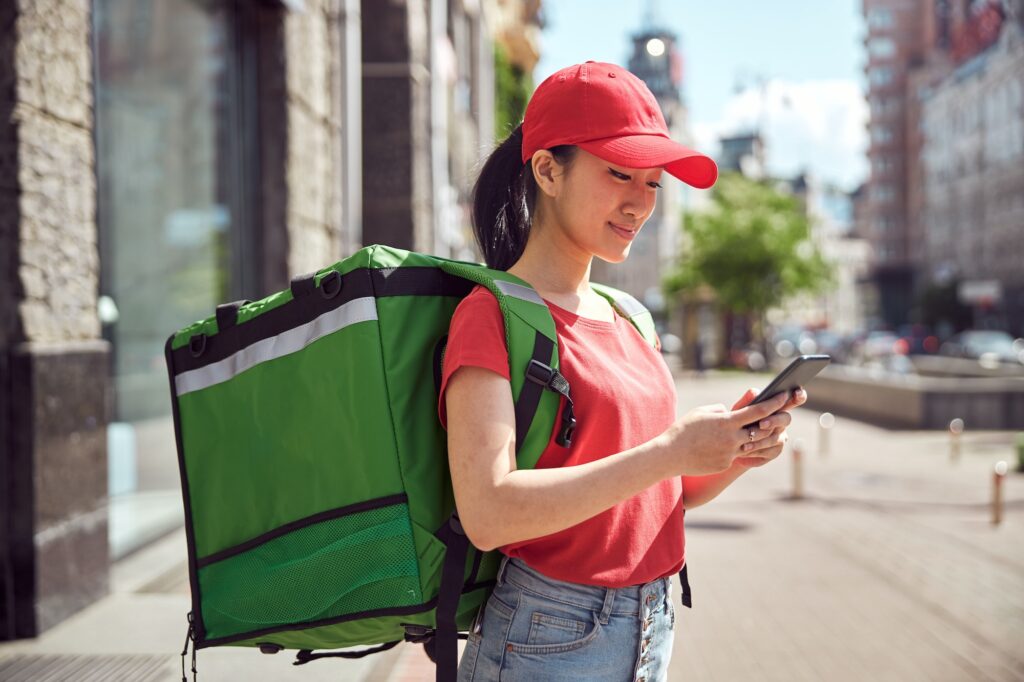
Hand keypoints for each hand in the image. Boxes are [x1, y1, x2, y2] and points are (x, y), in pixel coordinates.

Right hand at [662, 390, 792, 475]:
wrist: (670, 455)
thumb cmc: (683, 430)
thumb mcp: (701, 412)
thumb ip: (720, 410)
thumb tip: (731, 412)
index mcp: (727, 422)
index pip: (758, 411)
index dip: (774, 403)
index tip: (784, 396)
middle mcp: (732, 438)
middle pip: (763, 430)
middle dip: (774, 422)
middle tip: (780, 415)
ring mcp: (730, 453)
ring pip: (754, 445)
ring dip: (761, 437)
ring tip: (762, 430)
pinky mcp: (725, 464)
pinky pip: (737, 454)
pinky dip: (738, 448)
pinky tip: (733, 445)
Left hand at [731, 386, 807, 467]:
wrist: (727, 447)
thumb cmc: (735, 424)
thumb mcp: (737, 411)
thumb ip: (746, 402)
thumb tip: (754, 392)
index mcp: (775, 407)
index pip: (792, 400)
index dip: (799, 396)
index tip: (797, 392)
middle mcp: (780, 421)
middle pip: (786, 418)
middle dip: (774, 421)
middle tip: (761, 424)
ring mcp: (780, 437)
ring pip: (777, 437)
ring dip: (760, 439)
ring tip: (745, 441)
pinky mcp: (774, 451)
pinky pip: (771, 451)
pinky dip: (757, 450)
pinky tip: (746, 450)